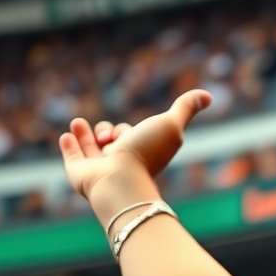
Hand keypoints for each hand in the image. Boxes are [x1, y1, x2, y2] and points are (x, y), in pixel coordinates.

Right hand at [58, 89, 211, 201]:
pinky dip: (69, 145)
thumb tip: (207, 96)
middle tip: (109, 138)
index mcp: (139, 154)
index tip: (128, 134)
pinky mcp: (79, 174)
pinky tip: (68, 135)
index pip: (129, 135)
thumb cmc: (147, 153)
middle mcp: (120, 163)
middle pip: (110, 139)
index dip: (126, 129)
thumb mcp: (170, 125)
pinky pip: (72, 157)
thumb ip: (185, 109)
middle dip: (107, 130)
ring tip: (79, 124)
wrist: (121, 179)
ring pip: (91, 146)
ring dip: (85, 133)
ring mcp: (99, 170)